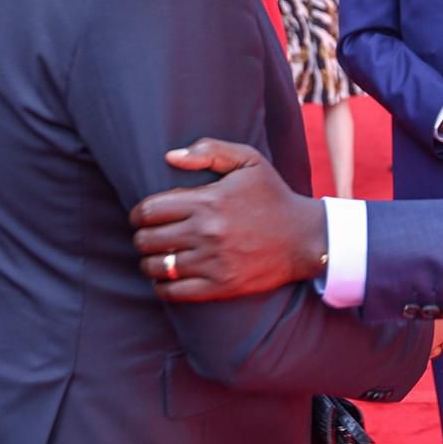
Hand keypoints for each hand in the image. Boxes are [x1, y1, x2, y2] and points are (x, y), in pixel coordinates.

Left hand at [130, 138, 326, 301]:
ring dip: (149, 261)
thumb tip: (171, 157)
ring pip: (156, 267)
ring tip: (157, 255)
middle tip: (149, 235)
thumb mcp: (249, 161)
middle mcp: (207, 232)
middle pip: (147, 239)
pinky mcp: (220, 286)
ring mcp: (212, 262)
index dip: (138, 213)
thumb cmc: (274, 196)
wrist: (304, 238)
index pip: (150, 210)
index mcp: (209, 201)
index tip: (142, 215)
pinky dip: (162, 285)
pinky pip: (173, 292)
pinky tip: (169, 276)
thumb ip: (210, 151)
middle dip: (141, 236)